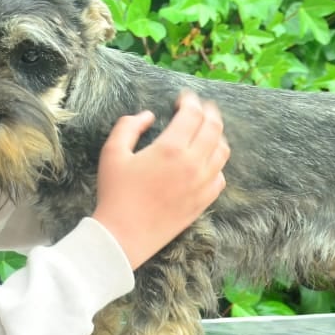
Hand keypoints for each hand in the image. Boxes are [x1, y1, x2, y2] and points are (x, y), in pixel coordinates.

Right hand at [91, 89, 229, 269]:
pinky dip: (216, 164)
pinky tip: (206, 161)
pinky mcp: (203, 202)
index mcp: (170, 149)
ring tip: (206, 130)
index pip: (192, 114)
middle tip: (201, 107)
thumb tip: (148, 116)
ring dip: (216, 135)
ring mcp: (201, 184)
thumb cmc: (115, 193)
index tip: (183, 97)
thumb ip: (129, 126)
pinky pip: (220, 176)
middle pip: (213, 128)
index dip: (190, 101)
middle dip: (208, 112)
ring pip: (222, 151)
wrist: (123, 236)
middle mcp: (192, 164)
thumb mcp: (112, 153)